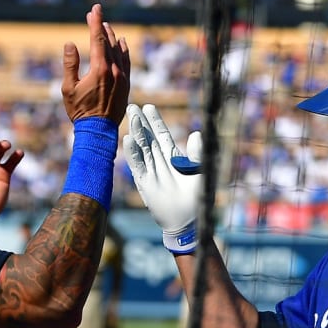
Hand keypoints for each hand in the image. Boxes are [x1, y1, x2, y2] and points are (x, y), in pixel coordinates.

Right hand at [61, 3, 129, 123]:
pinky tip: (122, 43)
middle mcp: (113, 70)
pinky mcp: (125, 85)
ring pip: (118, 51)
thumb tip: (70, 44)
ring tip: (107, 26)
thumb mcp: (68, 88)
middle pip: (109, 42)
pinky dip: (124, 50)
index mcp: (99, 69)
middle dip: (101, 27)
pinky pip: (126, 62)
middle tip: (96, 15)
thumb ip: (70, 65)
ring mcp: (122, 77)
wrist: (98, 131)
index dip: (95, 22)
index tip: (94, 9)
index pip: (97, 39)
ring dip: (112, 37)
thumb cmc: (80, 111)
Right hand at [123, 104, 201, 252]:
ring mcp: (151, 173)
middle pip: (148, 139)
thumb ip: (197, 153)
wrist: (189, 221)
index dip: (155, 121)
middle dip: (140, 122)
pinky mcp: (145, 185)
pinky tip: (127, 139)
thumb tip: (196, 133)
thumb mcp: (200, 172)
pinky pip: (138, 166)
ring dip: (136, 133)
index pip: (162, 135)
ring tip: (130, 116)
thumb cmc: (196, 200)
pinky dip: (132, 154)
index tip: (148, 106)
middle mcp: (160, 164)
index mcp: (173, 159)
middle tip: (132, 105)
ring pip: (142, 149)